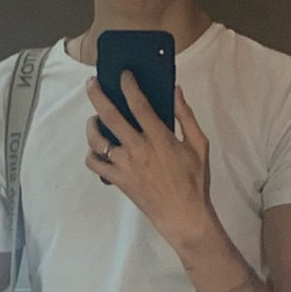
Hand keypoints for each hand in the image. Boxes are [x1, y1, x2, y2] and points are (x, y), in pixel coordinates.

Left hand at [84, 73, 216, 258]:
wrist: (183, 216)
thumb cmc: (194, 181)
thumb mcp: (199, 145)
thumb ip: (186, 116)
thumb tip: (175, 91)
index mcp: (159, 138)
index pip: (139, 104)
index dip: (129, 86)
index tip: (124, 75)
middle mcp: (138, 150)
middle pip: (110, 116)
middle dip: (98, 95)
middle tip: (92, 83)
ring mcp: (125, 166)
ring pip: (97, 140)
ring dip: (91, 125)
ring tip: (94, 118)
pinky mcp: (118, 180)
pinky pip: (95, 164)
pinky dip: (92, 153)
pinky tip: (98, 148)